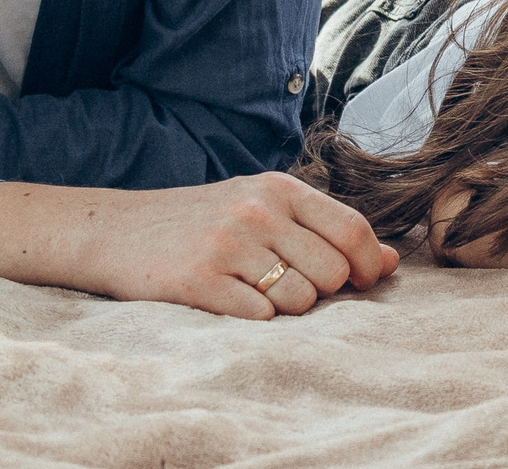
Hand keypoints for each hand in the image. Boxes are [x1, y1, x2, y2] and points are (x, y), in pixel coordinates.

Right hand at [0, 172, 398, 318]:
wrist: (115, 230)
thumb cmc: (201, 221)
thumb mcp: (263, 208)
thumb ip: (325, 229)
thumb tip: (392, 261)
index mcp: (279, 187)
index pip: (353, 230)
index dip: (369, 265)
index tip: (364, 282)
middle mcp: (257, 211)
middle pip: (333, 274)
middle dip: (323, 291)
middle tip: (288, 284)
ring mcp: (227, 245)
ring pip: (300, 301)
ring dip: (286, 309)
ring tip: (253, 290)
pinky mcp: (198, 281)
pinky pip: (259, 318)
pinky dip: (253, 319)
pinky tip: (230, 302)